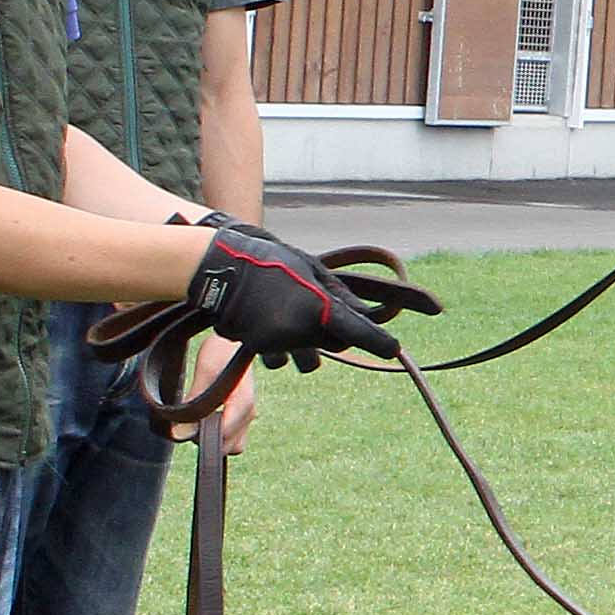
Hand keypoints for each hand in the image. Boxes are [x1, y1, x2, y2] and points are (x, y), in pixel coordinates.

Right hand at [186, 230, 400, 366]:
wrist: (220, 270)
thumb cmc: (271, 262)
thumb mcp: (311, 269)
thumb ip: (340, 295)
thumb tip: (368, 314)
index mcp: (320, 309)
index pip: (360, 333)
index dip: (379, 343)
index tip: (394, 350)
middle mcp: (303, 332)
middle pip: (336, 345)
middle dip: (334, 333)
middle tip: (316, 308)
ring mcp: (281, 344)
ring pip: (307, 352)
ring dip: (305, 342)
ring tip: (285, 313)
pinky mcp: (261, 350)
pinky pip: (282, 352)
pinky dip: (279, 341)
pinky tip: (265, 318)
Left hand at [187, 337, 260, 453]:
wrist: (234, 339)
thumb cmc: (221, 351)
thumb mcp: (204, 373)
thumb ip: (194, 403)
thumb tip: (180, 432)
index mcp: (243, 403)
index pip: (225, 436)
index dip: (202, 437)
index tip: (186, 428)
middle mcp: (250, 412)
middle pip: (231, 446)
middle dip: (209, 441)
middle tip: (192, 424)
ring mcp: (249, 415)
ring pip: (234, 444)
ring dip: (216, 438)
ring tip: (200, 421)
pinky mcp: (244, 414)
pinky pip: (235, 436)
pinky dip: (221, 433)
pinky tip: (208, 418)